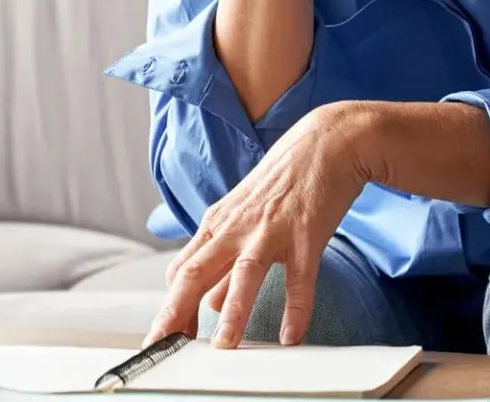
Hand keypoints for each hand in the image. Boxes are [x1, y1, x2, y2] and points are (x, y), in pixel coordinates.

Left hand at [146, 104, 377, 347]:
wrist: (325, 143)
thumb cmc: (283, 182)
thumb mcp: (244, 218)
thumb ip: (224, 262)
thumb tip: (208, 302)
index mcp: (217, 224)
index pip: (182, 270)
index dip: (170, 305)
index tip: (163, 336)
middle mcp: (236, 228)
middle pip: (196, 272)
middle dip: (176, 311)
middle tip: (163, 344)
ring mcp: (270, 230)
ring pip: (243, 274)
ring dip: (232, 312)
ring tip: (224, 346)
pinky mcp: (305, 234)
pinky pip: (299, 278)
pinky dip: (296, 309)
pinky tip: (291, 335)